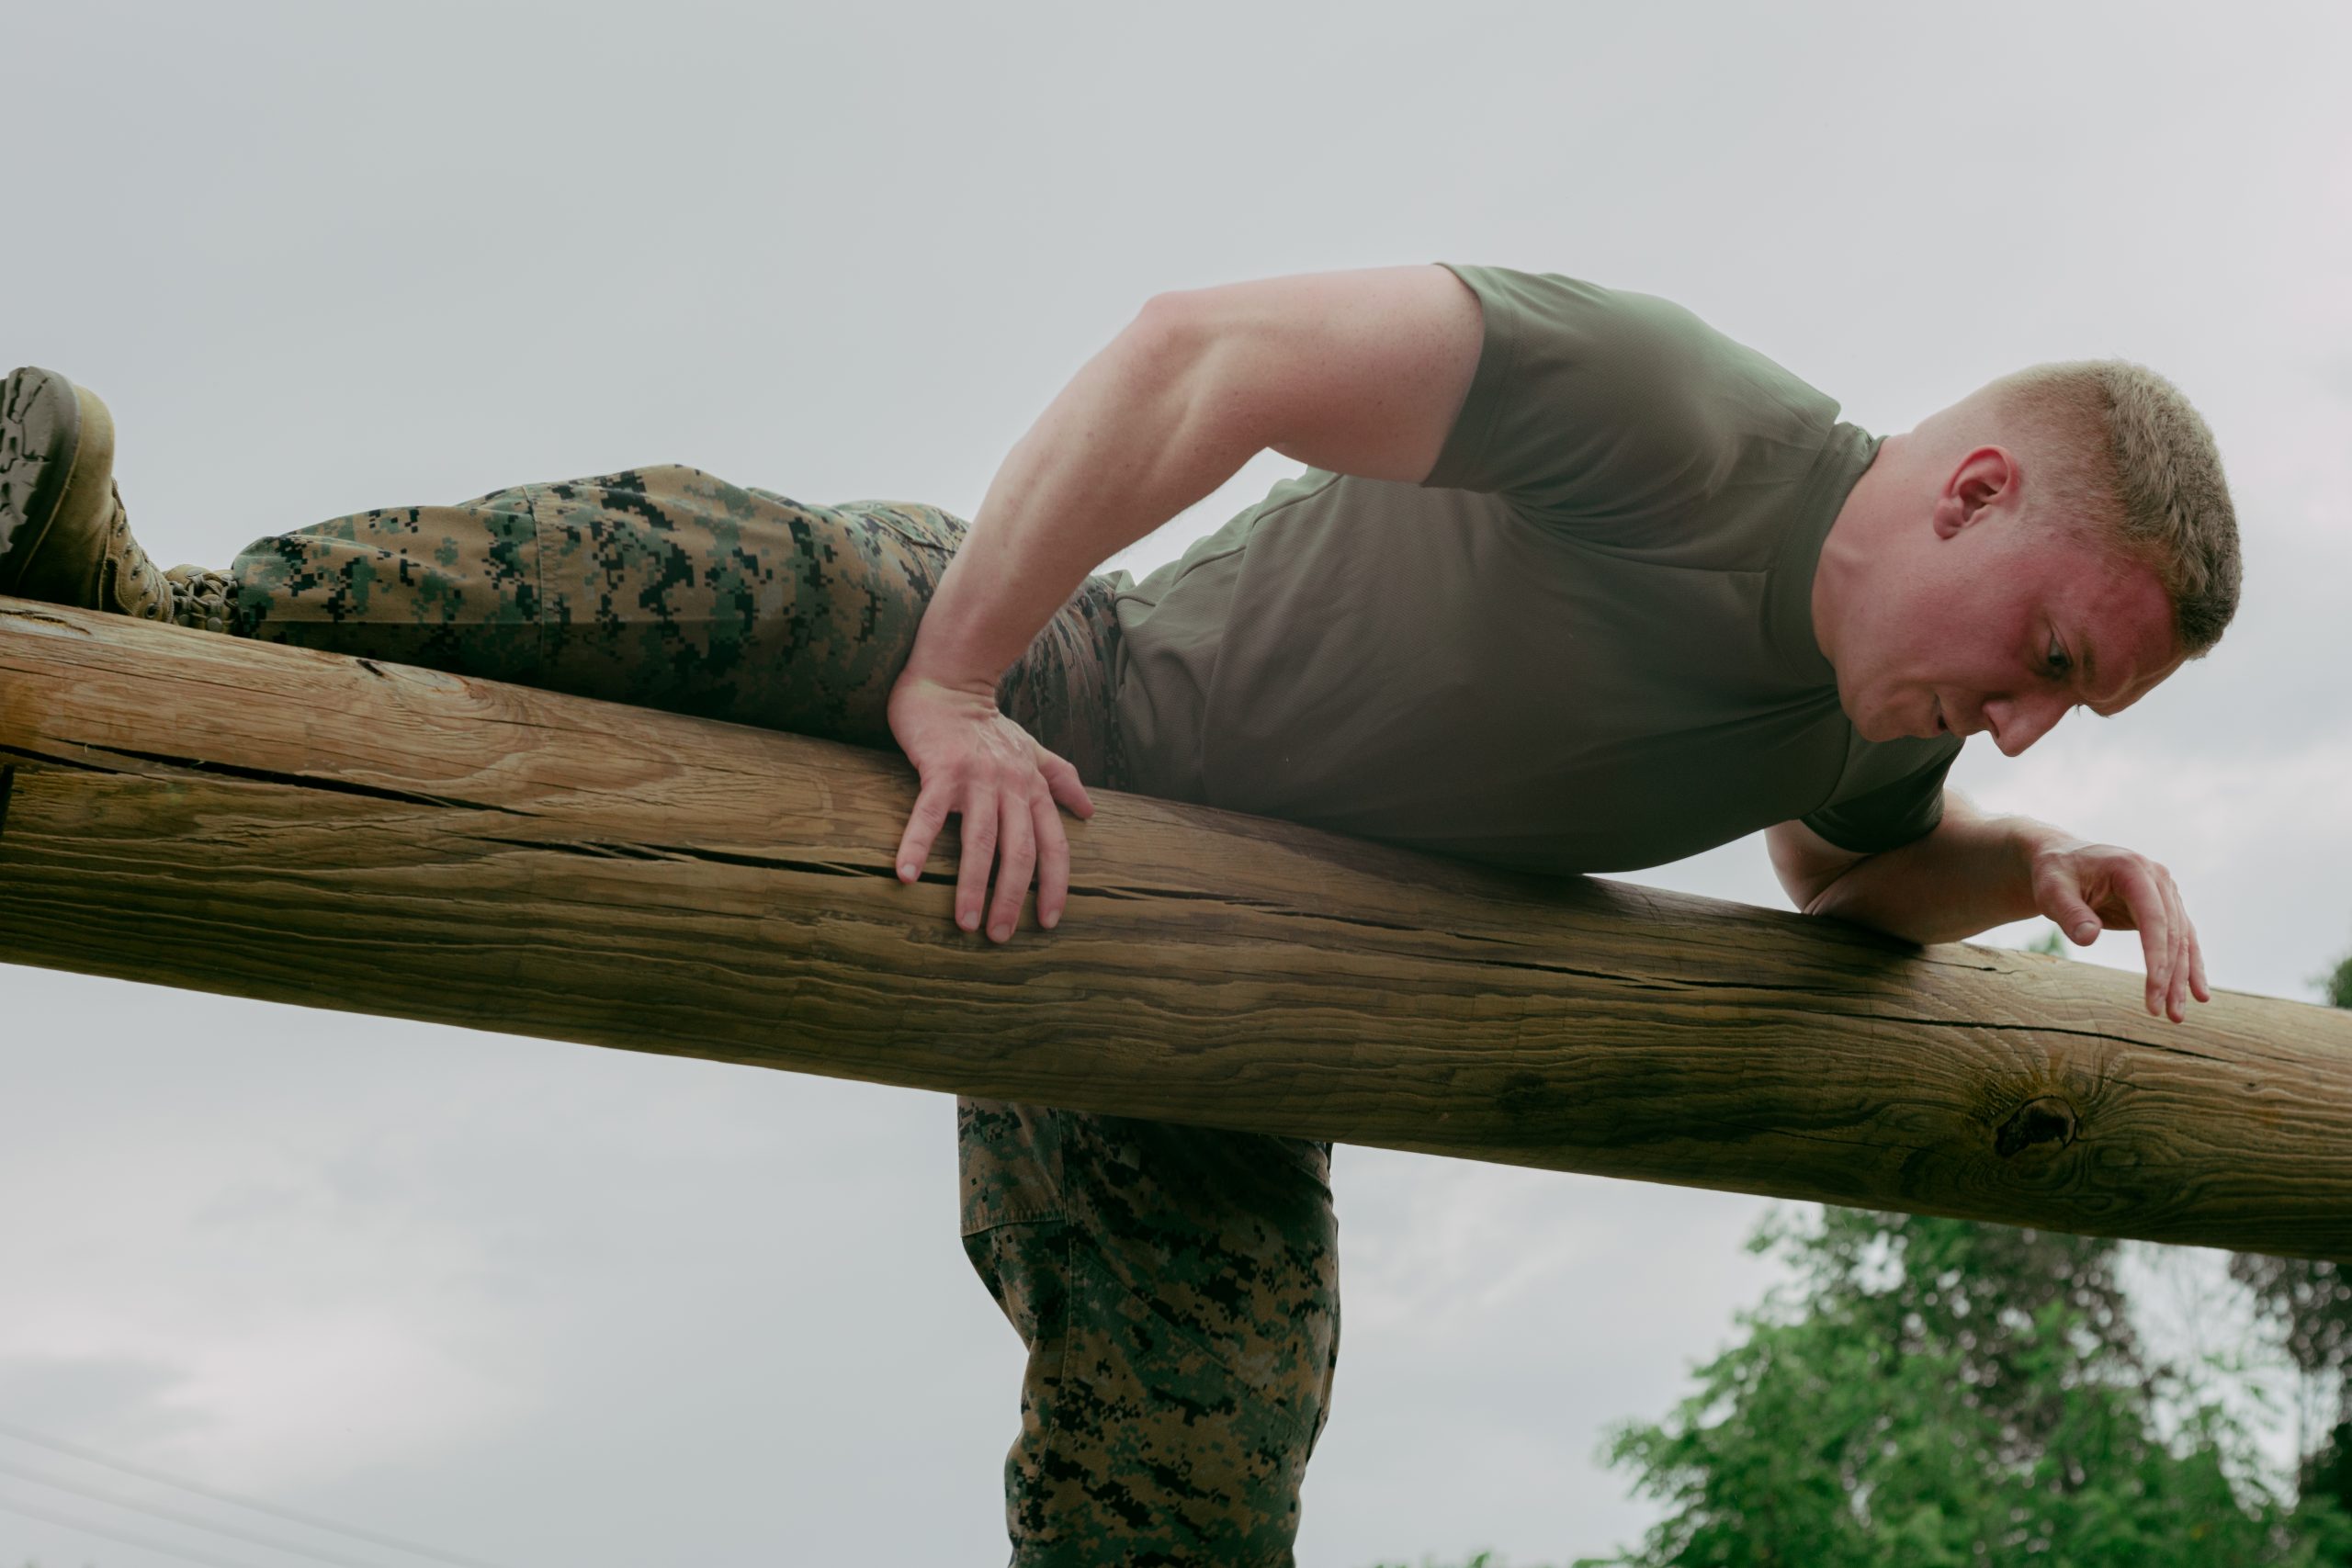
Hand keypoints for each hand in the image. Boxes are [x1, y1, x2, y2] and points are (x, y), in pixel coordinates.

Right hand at [886, 671, 1094, 941]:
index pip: (1054, 845)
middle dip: (1013, 898)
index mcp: (1032, 787)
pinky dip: (916, 845)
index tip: (1049, 922)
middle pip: (1020, 852)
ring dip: (972, 886)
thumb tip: (1091, 810)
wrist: (949, 682)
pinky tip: (906, 877)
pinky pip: (928, 814)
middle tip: (1000, 937)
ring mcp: (976, 778)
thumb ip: (1061, 778)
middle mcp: (1011, 786)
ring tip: (964, 924)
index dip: (1056, 885)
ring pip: (980, 841)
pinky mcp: (940, 770)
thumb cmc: (986, 725)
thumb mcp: (1032, 749)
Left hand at [2027, 836, 2209, 1021]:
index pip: (2154, 917)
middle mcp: (2157, 878)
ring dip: (2183, 978)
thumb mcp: (2051, 891)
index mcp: (2132, 868)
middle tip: (2167, 1015)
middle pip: (2173, 933)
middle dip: (2171, 976)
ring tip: (2177, 1015)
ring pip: (2182, 940)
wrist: (2061, 859)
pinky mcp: (2164, 907)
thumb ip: (2069, 913)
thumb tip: (2088, 938)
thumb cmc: (2055, 874)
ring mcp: (2165, 892)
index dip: (2157, 954)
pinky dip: (2187, 966)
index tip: (2155, 987)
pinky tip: (2196, 993)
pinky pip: (2181, 939)